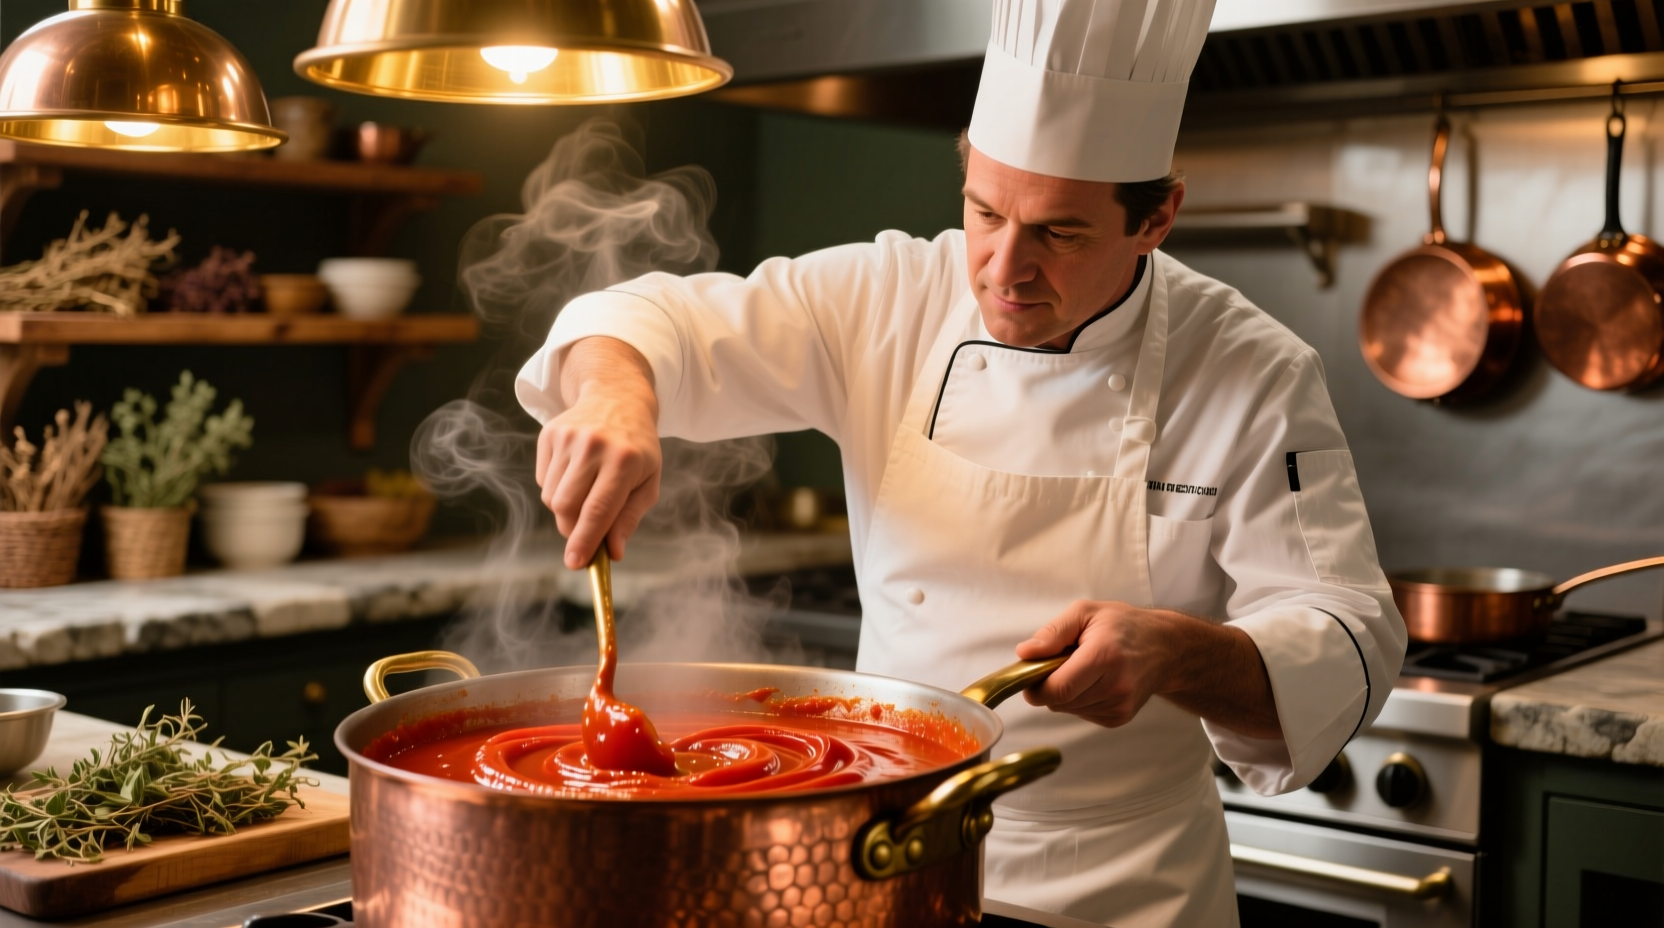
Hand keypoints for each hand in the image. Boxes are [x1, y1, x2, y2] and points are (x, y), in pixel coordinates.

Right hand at [536, 337, 661, 568]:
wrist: (617, 399)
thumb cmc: (637, 449)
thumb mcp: (648, 482)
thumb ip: (629, 519)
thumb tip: (612, 552)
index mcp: (625, 460)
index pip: (598, 509)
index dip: (585, 540)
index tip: (575, 563)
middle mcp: (594, 446)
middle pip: (566, 507)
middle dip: (572, 528)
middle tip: (586, 528)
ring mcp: (568, 437)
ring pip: (551, 497)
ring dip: (565, 508)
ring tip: (586, 490)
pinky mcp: (549, 434)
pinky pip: (543, 480)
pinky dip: (556, 487)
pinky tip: (575, 472)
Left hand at [1014, 601, 1177, 727]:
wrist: (1165, 648)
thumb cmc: (1123, 625)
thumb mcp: (1085, 613)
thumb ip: (1053, 633)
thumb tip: (1024, 653)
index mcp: (1105, 656)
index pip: (1058, 688)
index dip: (1036, 685)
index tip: (1031, 673)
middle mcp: (1116, 686)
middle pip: (1059, 701)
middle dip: (1049, 685)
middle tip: (1060, 663)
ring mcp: (1120, 706)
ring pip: (1068, 709)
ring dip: (1065, 692)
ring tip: (1082, 668)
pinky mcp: (1120, 718)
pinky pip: (1081, 713)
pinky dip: (1078, 699)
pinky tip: (1093, 681)